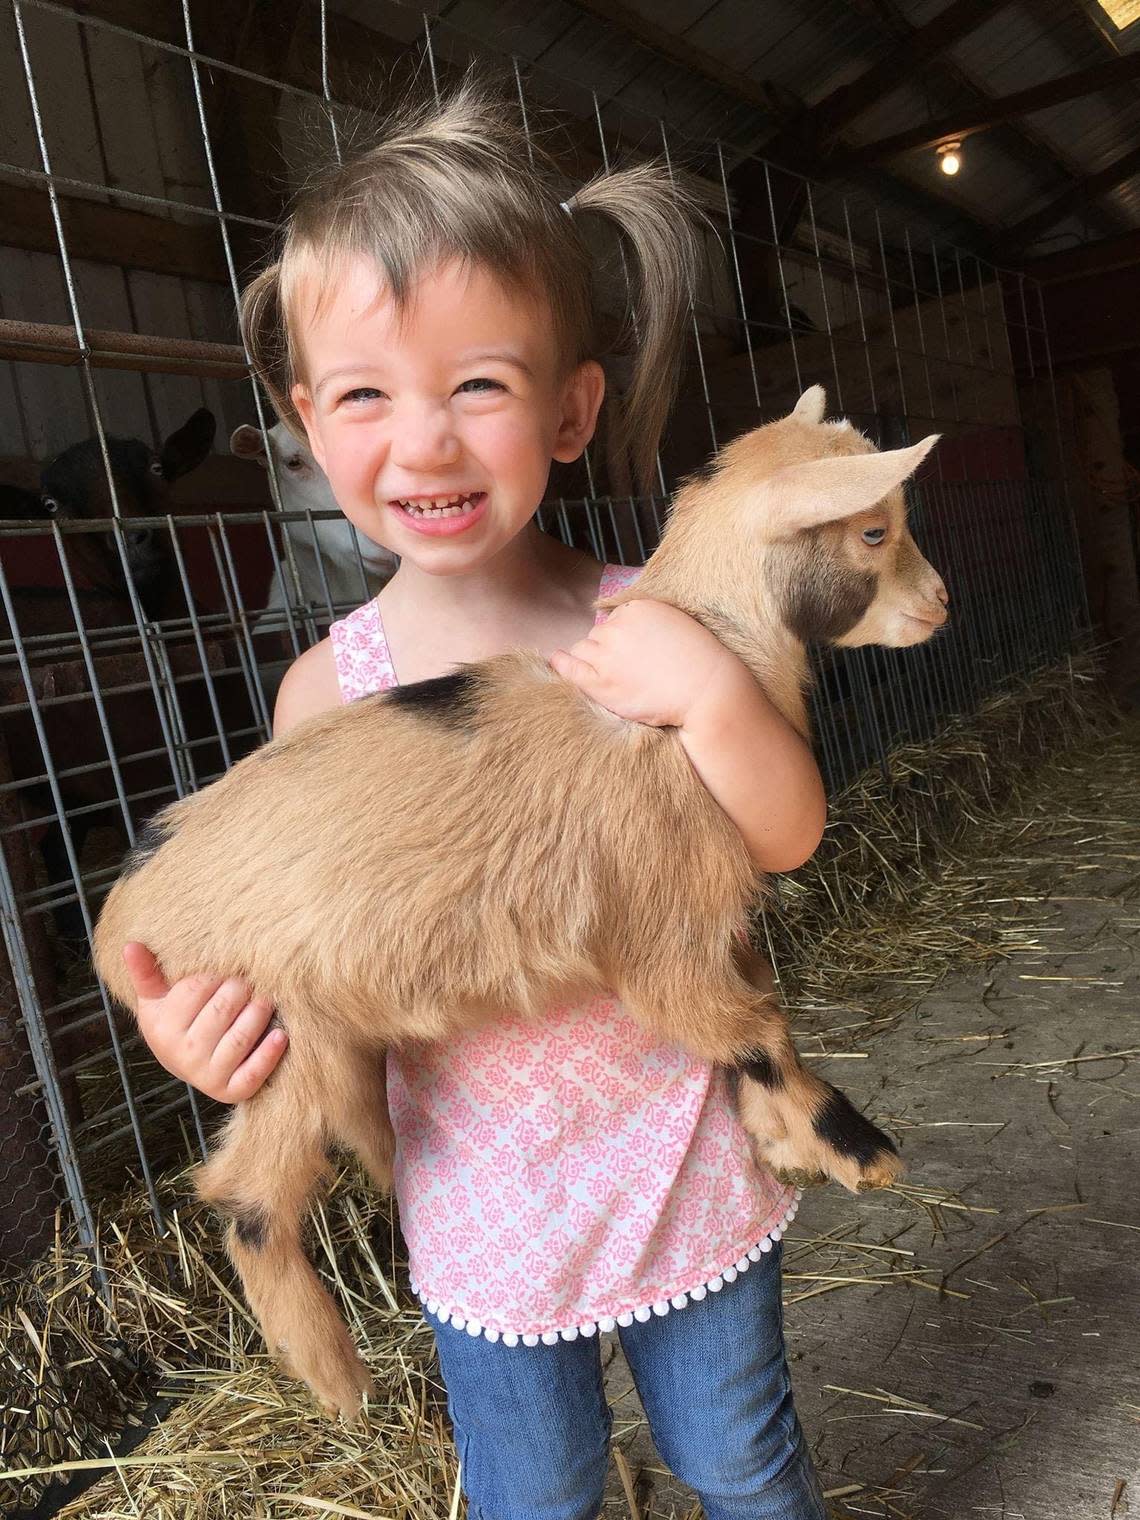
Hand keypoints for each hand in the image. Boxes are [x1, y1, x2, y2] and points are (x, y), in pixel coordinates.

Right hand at [122, 942, 286, 1103]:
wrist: (187, 1065)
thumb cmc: (176, 1021)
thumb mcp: (156, 999)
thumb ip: (146, 973)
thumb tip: (130, 945)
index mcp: (163, 1028)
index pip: (196, 988)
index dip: (216, 974)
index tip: (227, 967)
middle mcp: (183, 1055)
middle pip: (223, 1009)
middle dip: (242, 988)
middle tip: (252, 979)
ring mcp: (208, 1075)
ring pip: (241, 1037)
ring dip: (259, 1013)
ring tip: (267, 999)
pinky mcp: (232, 1091)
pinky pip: (254, 1073)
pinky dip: (269, 1053)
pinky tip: (280, 1034)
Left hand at [548, 599, 736, 727]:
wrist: (708, 690)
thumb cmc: (698, 660)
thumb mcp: (676, 621)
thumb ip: (647, 619)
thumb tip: (622, 620)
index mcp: (637, 608)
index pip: (615, 618)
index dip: (623, 636)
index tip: (635, 650)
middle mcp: (617, 628)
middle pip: (598, 634)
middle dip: (607, 648)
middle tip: (627, 667)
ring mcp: (607, 656)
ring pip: (583, 650)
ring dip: (591, 659)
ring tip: (609, 674)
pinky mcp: (601, 683)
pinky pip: (570, 668)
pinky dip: (561, 663)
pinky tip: (557, 661)